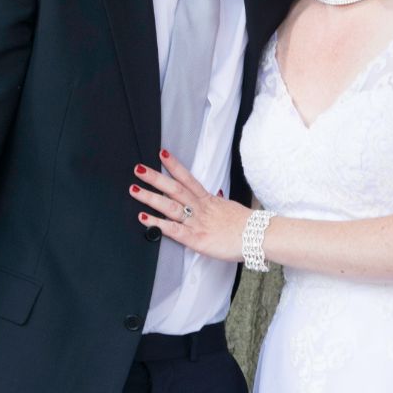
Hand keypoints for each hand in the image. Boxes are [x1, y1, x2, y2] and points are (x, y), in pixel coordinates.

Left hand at [131, 150, 249, 262]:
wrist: (259, 237)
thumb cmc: (247, 227)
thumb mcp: (230, 208)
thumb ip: (218, 202)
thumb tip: (214, 195)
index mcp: (209, 200)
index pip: (188, 178)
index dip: (174, 165)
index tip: (162, 153)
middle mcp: (201, 208)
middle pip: (174, 189)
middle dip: (155, 178)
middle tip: (138, 169)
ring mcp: (197, 223)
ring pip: (170, 206)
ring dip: (151, 197)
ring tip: (134, 190)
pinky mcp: (197, 239)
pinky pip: (173, 230)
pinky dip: (157, 224)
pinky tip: (144, 219)